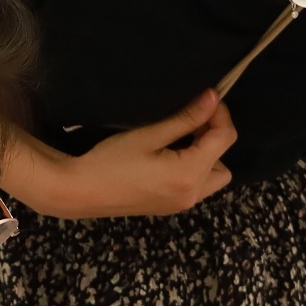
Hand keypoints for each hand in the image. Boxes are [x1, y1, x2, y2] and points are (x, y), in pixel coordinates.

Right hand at [28, 92, 235, 218]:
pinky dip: (192, 169)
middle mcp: (192, 194)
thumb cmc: (110, 161)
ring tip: (180, 140)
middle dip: (214, 139)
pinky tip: (169, 156)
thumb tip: (213, 98)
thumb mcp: (149, 135)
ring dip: (205, 157)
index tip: (204, 98)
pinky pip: (196, 187)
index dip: (220, 114)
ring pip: (212, 177)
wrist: (81, 192)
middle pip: (224, 162)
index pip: (224, 138)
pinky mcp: (169, 207)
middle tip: (190, 122)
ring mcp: (181, 204)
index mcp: (189, 175)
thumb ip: (185, 118)